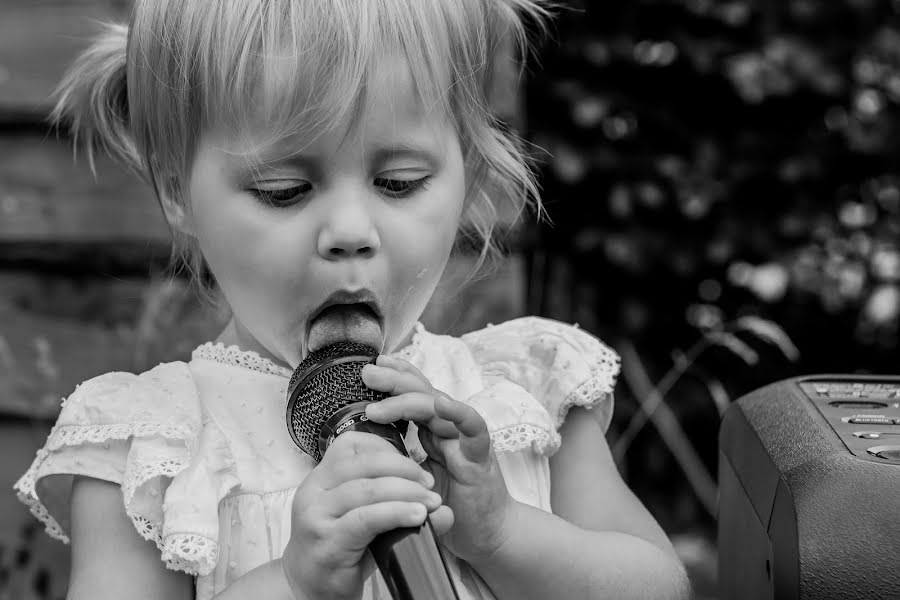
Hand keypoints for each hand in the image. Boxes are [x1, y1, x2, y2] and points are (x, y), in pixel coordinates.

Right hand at [282, 431, 447, 599]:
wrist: (309, 588)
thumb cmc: (342, 548)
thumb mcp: (366, 517)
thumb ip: (398, 504)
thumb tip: (444, 508)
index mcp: (321, 476)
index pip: (352, 444)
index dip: (388, 449)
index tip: (414, 465)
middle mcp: (313, 491)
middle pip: (364, 464)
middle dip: (405, 470)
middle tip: (429, 485)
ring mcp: (316, 516)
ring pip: (367, 489)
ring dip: (406, 492)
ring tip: (430, 503)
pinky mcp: (327, 542)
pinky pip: (366, 519)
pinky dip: (396, 513)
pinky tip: (417, 516)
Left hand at [361, 355, 514, 563]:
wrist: (488, 536)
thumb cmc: (453, 508)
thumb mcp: (417, 481)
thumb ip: (401, 461)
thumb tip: (365, 448)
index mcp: (434, 431)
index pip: (414, 395)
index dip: (395, 378)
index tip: (371, 367)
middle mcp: (450, 429)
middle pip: (423, 392)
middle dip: (395, 380)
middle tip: (367, 373)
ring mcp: (466, 439)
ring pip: (439, 406)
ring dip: (409, 400)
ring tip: (378, 405)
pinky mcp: (481, 456)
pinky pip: (473, 427)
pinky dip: (457, 413)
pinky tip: (440, 404)